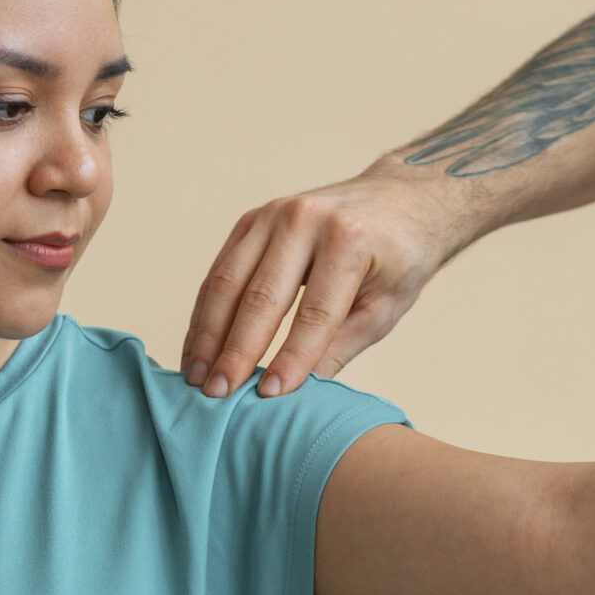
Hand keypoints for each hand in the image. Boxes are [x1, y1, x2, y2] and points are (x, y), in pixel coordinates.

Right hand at [181, 164, 469, 399]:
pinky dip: (205, 313)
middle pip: (261, 296)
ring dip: (207, 334)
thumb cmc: (399, 259)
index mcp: (350, 240)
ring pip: (227, 281)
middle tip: (218, 394)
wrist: (398, 200)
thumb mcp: (387, 306)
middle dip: (237, 350)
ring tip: (195, 378)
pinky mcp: (252, 221)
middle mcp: (305, 220)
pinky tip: (197, 349)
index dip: (291, 356)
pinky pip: (220, 271)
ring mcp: (273, 215)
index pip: (315, 311)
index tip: (269, 395)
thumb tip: (302, 392)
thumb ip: (343, 345)